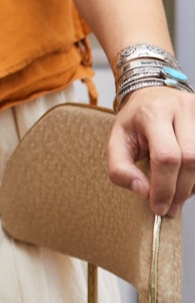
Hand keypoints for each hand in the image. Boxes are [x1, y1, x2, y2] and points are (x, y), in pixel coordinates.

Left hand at [107, 86, 194, 216]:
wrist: (152, 95)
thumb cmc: (134, 122)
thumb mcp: (116, 141)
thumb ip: (120, 169)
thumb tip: (143, 191)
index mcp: (153, 113)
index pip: (166, 156)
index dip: (164, 187)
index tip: (158, 207)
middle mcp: (181, 108)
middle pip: (191, 159)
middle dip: (180, 190)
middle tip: (170, 208)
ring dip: (192, 186)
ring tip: (178, 195)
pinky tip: (188, 182)